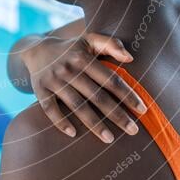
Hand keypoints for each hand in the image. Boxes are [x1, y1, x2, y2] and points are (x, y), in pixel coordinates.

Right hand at [21, 33, 146, 142]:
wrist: (36, 50)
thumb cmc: (71, 49)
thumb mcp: (89, 40)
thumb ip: (111, 44)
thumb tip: (131, 57)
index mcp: (84, 57)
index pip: (110, 79)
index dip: (128, 95)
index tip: (143, 110)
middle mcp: (69, 69)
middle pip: (97, 96)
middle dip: (117, 115)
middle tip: (134, 131)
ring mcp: (53, 80)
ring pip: (76, 105)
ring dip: (94, 124)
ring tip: (110, 140)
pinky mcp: (39, 90)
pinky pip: (49, 109)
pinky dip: (60, 121)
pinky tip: (73, 134)